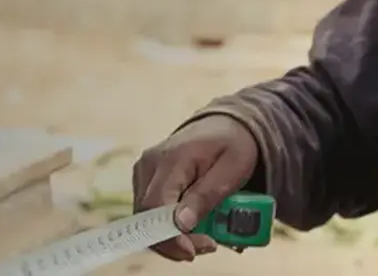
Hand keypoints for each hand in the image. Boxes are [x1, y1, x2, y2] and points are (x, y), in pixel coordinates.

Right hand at [132, 114, 259, 261]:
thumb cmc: (232, 144)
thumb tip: (180, 224)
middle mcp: (149, 165)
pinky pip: (153, 213)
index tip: (193, 252)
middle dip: (175, 242)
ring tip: (207, 236)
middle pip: (146, 218)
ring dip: (175, 236)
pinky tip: (195, 226)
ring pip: (147, 220)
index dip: (169, 236)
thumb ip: (207, 195)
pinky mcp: (146, 181)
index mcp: (172, 159)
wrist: (225, 125)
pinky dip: (172, 226)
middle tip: (209, 245)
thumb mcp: (232, 168)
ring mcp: (145, 173)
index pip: (155, 206)